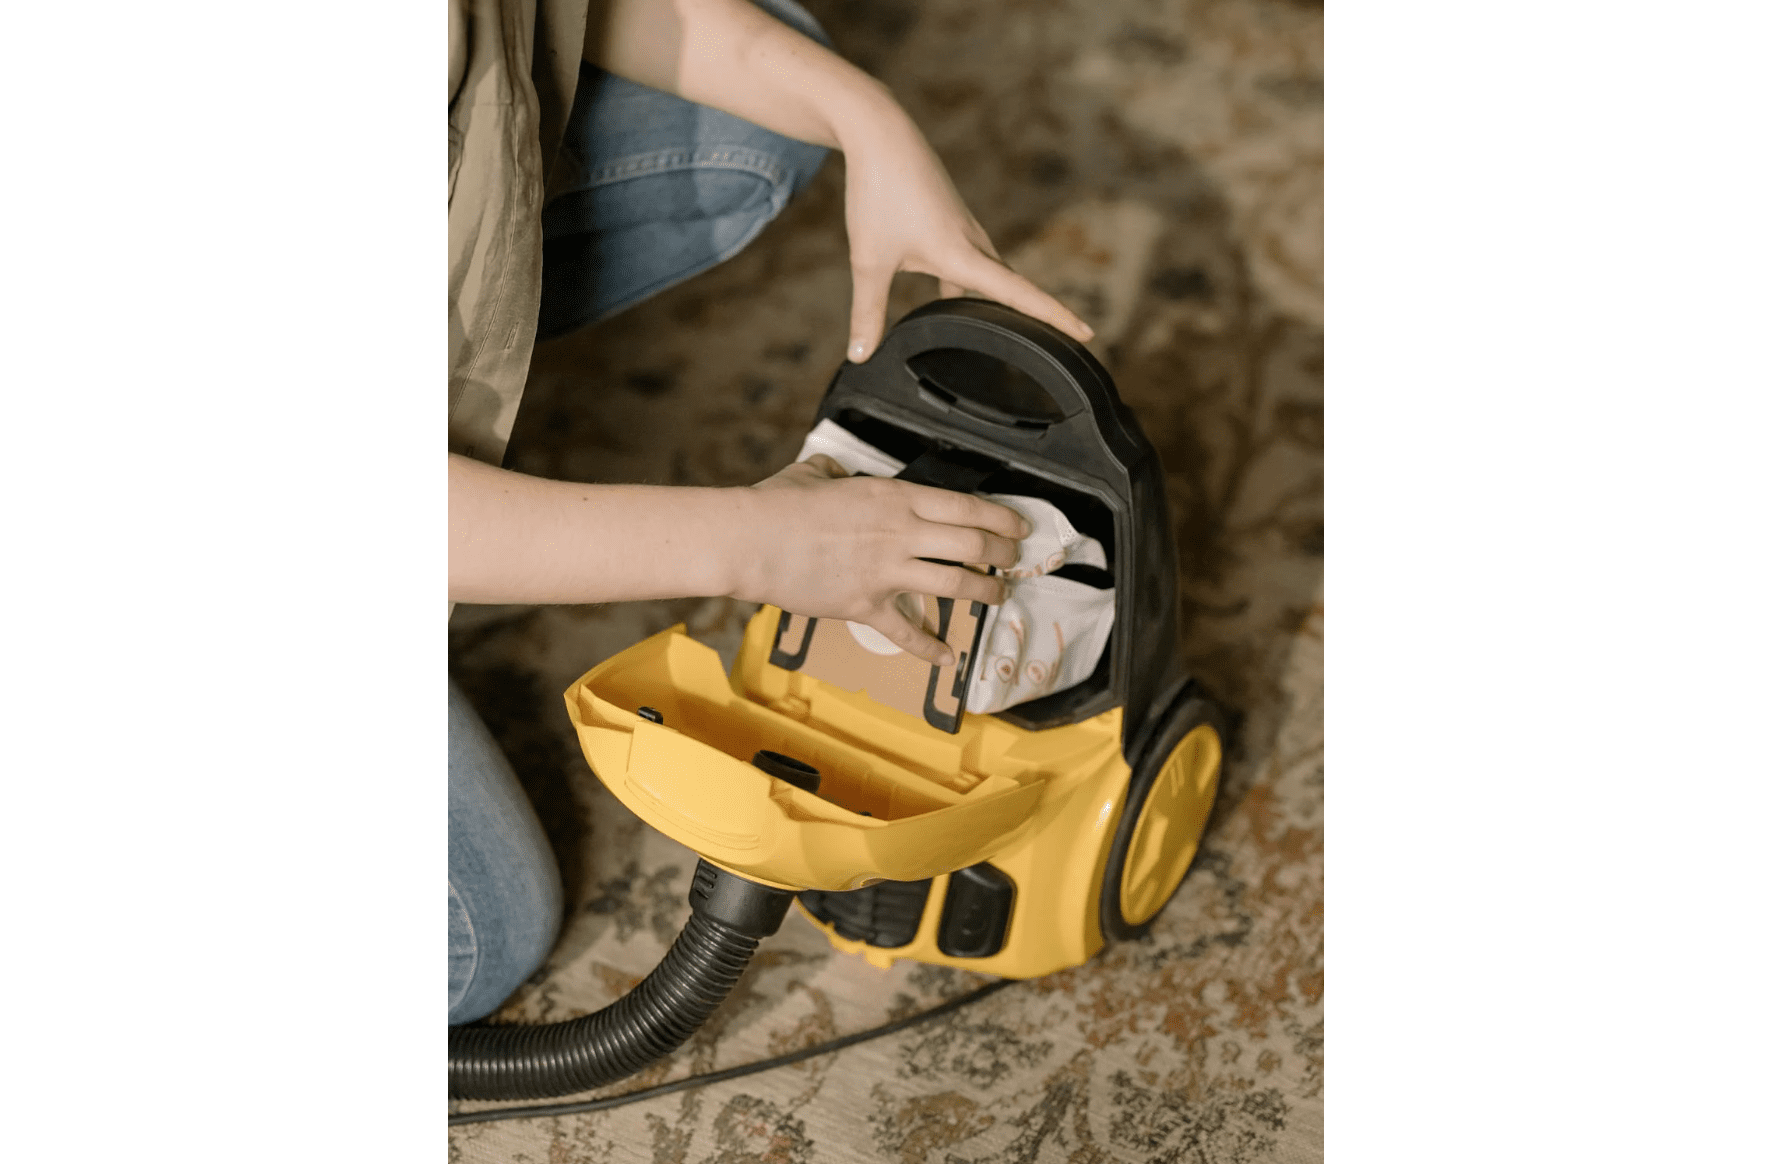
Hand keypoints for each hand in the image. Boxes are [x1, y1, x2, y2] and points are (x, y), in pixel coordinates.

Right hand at [733, 456, 1027, 664]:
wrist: (752, 540)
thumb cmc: (778, 503)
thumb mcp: (814, 473)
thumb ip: (834, 473)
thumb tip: (832, 472)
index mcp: (894, 498)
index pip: (964, 507)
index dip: (999, 519)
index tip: (1017, 527)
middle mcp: (900, 533)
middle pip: (971, 544)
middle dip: (1002, 554)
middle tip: (1015, 560)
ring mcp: (886, 571)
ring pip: (954, 584)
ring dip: (983, 592)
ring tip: (998, 596)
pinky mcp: (865, 605)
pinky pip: (906, 631)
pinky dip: (930, 648)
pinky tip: (947, 658)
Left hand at [838, 106, 1095, 361]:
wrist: (880, 133)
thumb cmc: (878, 193)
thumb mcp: (868, 260)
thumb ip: (867, 313)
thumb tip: (860, 357)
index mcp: (963, 255)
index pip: (1021, 294)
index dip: (1055, 316)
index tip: (1087, 333)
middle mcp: (974, 241)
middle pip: (1013, 287)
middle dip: (1038, 315)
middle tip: (1066, 342)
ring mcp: (964, 228)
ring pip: (990, 273)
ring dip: (1000, 300)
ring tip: (1008, 333)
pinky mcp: (950, 219)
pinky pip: (970, 260)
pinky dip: (968, 284)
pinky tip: (949, 299)